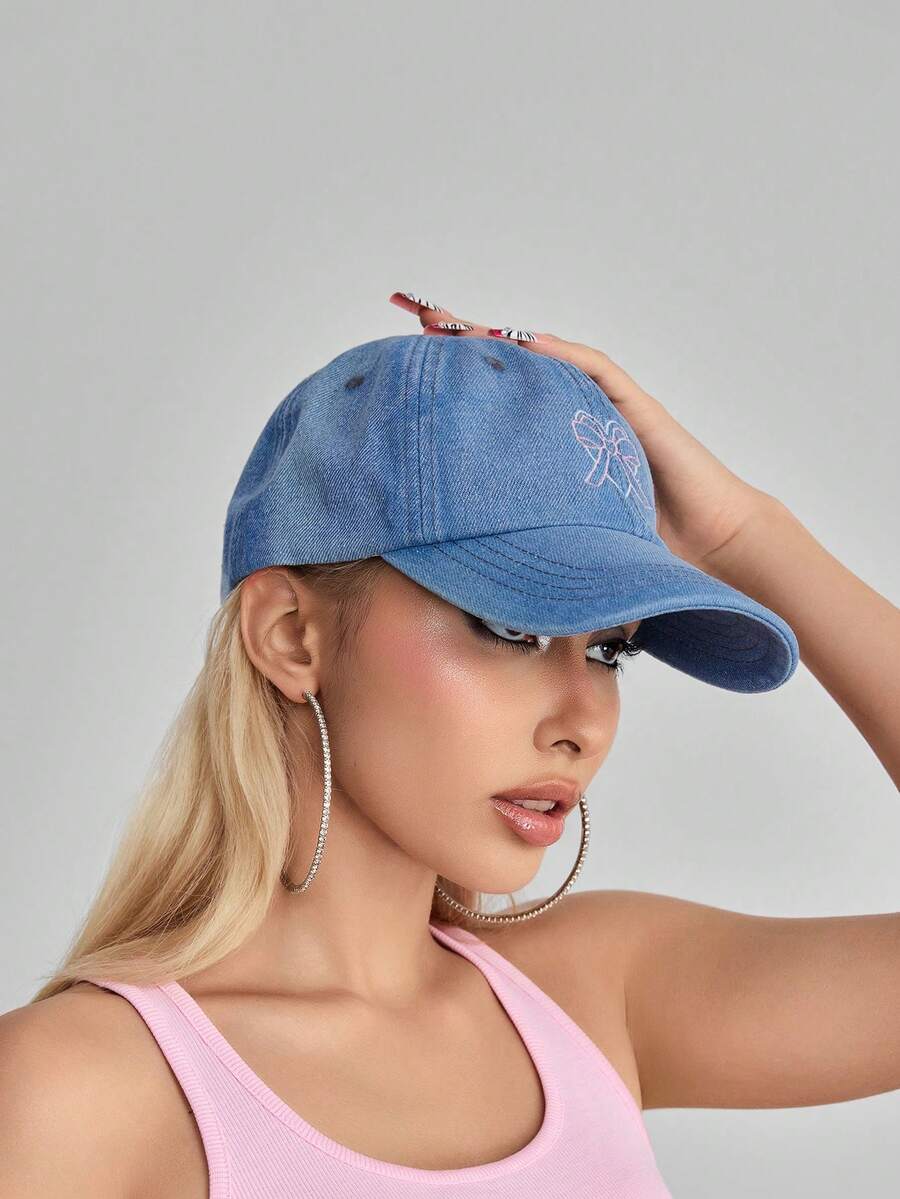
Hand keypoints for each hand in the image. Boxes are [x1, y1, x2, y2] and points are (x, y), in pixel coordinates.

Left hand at [389, 292, 776, 572]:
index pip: (496, 404)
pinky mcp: (636, 409)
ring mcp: (604, 408)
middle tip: (419, 318)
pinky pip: (596, 372)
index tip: (407, 370)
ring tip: (456, 322)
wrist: (706, 549)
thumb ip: (523, 540)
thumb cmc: (637, 550)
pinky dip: (562, 354)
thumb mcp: (561, 543)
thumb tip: (460, 574)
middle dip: (466, 343)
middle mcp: (572, 418)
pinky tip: (527, 342)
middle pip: (513, 369)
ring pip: (547, 360)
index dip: (455, 383)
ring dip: (503, 337)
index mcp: (550, 446)